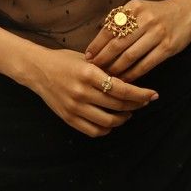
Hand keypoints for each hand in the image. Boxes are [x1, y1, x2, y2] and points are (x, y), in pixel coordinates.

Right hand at [27, 48, 158, 137]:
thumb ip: (108, 70)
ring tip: (127, 112)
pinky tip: (111, 122)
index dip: (141, 94)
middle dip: (136, 105)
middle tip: (143, 102)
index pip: (122, 89)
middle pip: (118, 105)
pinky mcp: (68, 118)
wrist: (37, 70)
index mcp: (89, 74)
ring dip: (123, 119)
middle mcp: (82, 92)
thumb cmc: (64, 61)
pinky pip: (94, 131)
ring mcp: (75, 107)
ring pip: (108, 122)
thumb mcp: (88, 59)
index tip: (152, 95)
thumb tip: (133, 82)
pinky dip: (106, 129)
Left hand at [84, 0, 190, 82]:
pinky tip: (126, 80)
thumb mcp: (137, 10)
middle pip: (117, 45)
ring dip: (116, 70)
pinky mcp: (167, 47)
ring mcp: (157, 33)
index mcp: (132, 9)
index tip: (87, 58)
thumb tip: (97, 44)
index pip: (109, 30)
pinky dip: (133, 74)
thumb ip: (120, 22)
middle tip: (94, 71)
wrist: (186, 11)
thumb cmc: (156, 14)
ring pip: (130, 57)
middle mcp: (144, 19)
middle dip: (103, 60)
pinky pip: (145, 64)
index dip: (96, 46)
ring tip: (107, 78)